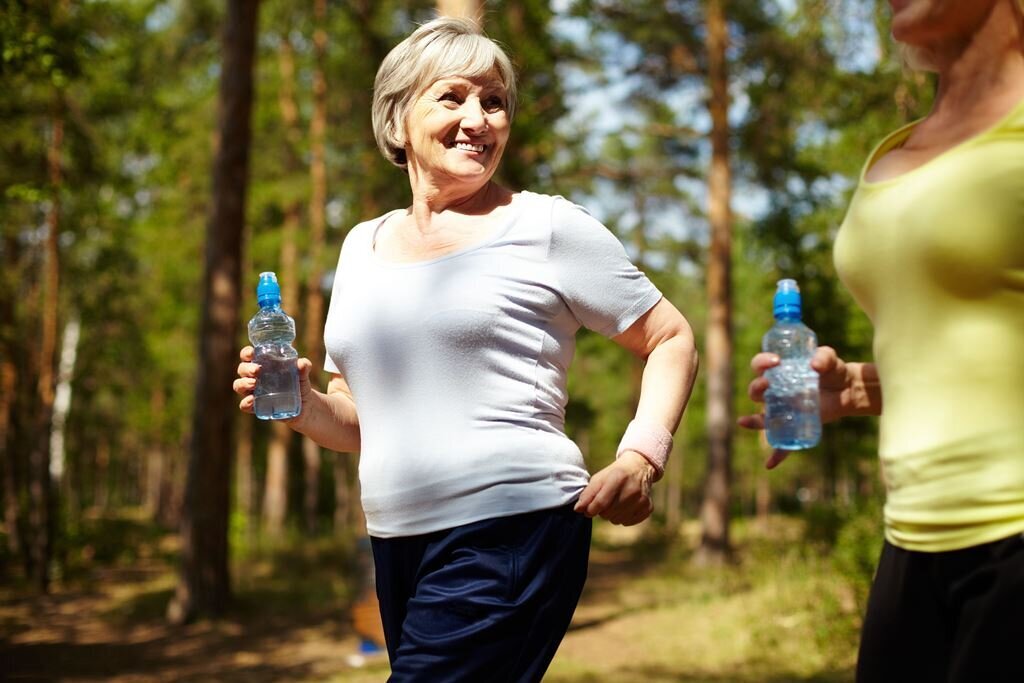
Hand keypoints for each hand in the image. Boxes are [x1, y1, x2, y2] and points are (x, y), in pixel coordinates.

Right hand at [232, 346, 313, 425]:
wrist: (306, 405)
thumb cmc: (300, 384)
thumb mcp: (302, 375)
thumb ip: (303, 368)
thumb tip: (302, 363)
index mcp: (262, 364)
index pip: (248, 356)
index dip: (246, 353)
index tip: (252, 353)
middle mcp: (254, 376)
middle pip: (242, 369)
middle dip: (246, 369)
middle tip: (257, 370)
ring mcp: (254, 391)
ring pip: (239, 385)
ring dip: (243, 383)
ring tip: (254, 384)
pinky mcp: (256, 406)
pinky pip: (245, 405)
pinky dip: (246, 403)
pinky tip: (252, 401)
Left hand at [574, 451, 655, 524]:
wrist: (638, 468)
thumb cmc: (614, 474)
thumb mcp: (599, 478)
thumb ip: (587, 494)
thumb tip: (578, 510)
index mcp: (618, 478)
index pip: (600, 503)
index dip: (590, 510)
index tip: (588, 509)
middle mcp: (632, 489)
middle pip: (608, 513)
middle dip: (601, 511)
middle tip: (604, 501)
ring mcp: (641, 499)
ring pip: (617, 520)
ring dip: (611, 515)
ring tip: (614, 503)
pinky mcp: (648, 508)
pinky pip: (627, 522)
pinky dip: (622, 518)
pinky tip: (624, 507)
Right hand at [738, 346, 864, 468]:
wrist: (848, 389)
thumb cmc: (833, 370)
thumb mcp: (830, 359)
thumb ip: (824, 357)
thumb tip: (814, 366)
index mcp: (777, 372)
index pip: (759, 366)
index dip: (761, 362)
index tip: (775, 361)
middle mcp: (775, 392)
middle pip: (755, 392)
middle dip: (756, 388)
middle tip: (768, 383)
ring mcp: (783, 411)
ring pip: (762, 418)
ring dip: (754, 420)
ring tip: (746, 422)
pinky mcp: (795, 426)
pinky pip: (782, 444)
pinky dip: (776, 455)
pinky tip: (769, 465)